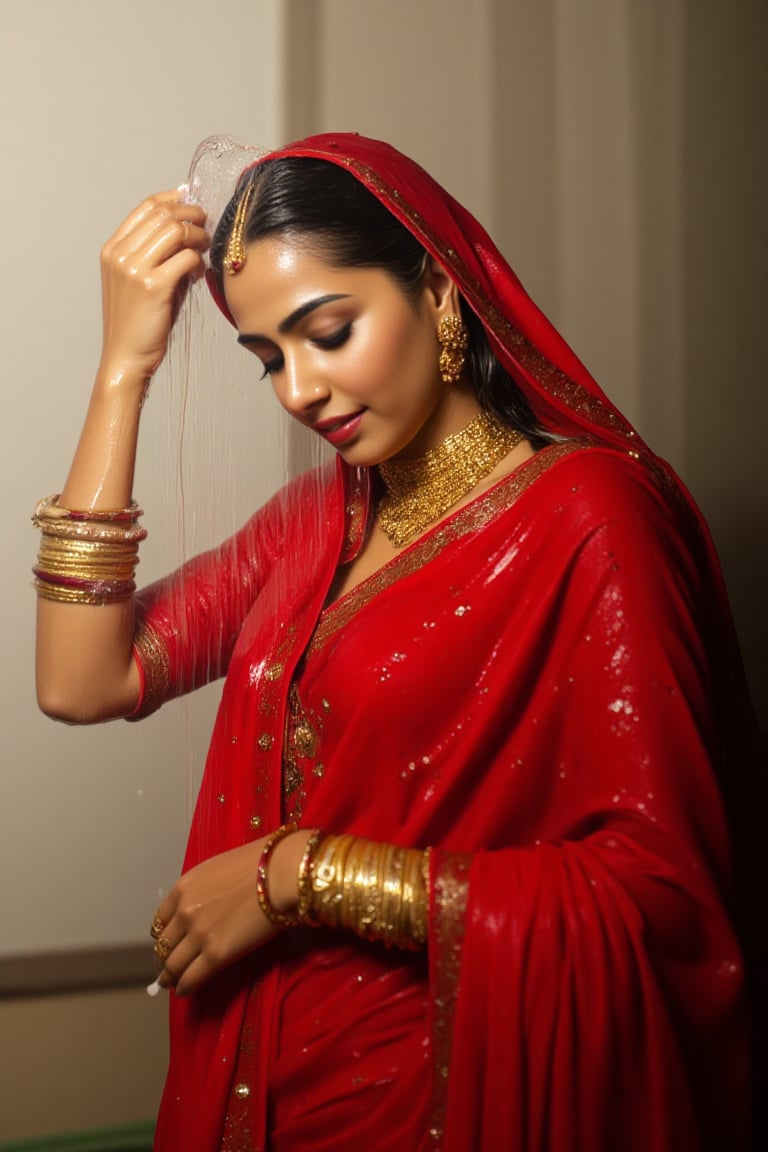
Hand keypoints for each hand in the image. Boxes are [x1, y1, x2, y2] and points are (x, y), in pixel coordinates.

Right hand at [99, 189, 207, 382]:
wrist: (126, 357)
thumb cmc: (138, 323)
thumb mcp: (141, 282)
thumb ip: (159, 256)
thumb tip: (191, 233)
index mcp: (112, 249)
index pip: (145, 208)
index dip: (172, 198)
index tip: (191, 199)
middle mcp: (120, 254)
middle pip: (163, 214)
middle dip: (191, 216)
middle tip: (206, 227)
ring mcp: (134, 269)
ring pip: (176, 231)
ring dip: (198, 236)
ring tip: (204, 250)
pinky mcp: (153, 286)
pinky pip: (186, 258)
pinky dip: (199, 261)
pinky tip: (200, 274)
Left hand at [152, 830, 310, 995]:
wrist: (279, 874)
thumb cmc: (257, 865)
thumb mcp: (216, 869)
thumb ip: (201, 891)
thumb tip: (203, 907)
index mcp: (182, 889)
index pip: (160, 922)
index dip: (164, 937)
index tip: (169, 945)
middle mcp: (184, 913)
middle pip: (164, 946)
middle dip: (165, 958)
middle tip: (168, 968)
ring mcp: (198, 935)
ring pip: (173, 965)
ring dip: (171, 977)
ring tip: (174, 983)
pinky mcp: (216, 955)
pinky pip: (191, 978)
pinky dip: (185, 987)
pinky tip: (185, 991)